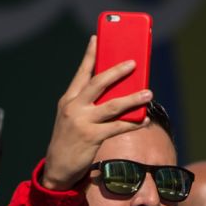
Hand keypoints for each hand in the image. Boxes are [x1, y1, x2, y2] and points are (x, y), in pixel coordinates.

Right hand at [40, 36, 151, 190]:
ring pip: (113, 106)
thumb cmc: (69, 139)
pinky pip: (118, 127)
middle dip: (117, 71)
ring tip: (149, 92)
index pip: (81, 72)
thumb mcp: (72, 117)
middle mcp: (74, 107)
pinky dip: (133, 123)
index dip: (90, 54)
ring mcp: (83, 122)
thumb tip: (119, 92)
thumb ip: (89, 103)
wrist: (57, 167)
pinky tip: (144, 119)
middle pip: (98, 83)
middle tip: (134, 63)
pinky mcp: (92, 137)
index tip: (97, 37)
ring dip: (133, 98)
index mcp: (68, 99)